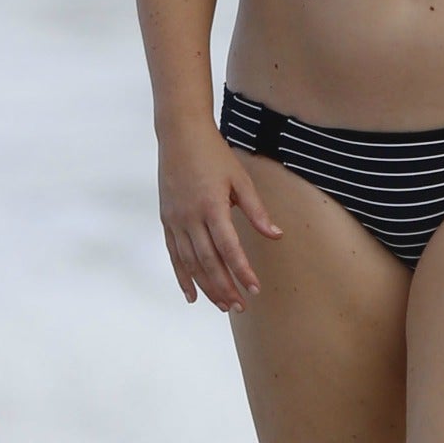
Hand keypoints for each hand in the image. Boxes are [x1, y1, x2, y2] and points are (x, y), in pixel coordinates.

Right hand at [158, 124, 282, 313]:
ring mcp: (176, 220)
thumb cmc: (214, 154)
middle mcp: (191, 217)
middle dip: (225, 287)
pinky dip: (182, 276)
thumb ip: (257, 211)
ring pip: (190, 263)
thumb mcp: (241, 179)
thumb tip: (276, 235)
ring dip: (207, 286)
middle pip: (208, 261)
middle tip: (240, 307)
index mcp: (212, 206)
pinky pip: (174, 255)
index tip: (254, 289)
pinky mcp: (167, 220)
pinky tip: (192, 295)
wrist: (179, 135)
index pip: (229, 248)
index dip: (242, 271)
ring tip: (223, 305)